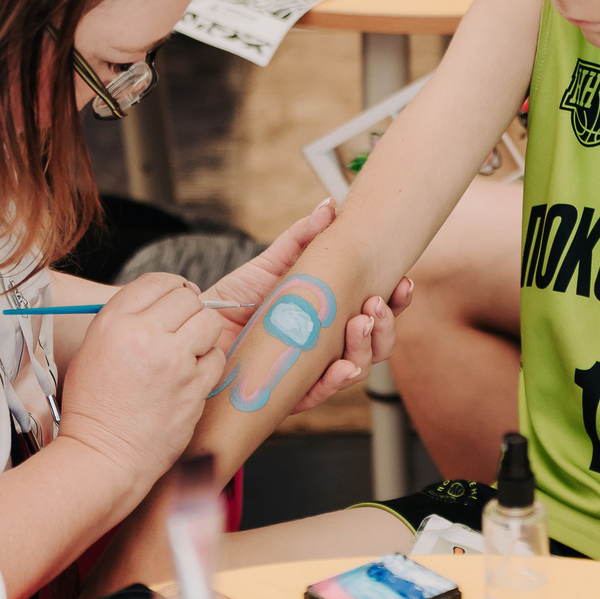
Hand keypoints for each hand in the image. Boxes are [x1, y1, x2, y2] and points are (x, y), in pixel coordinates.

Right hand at [58, 273, 225, 489]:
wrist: (103, 456)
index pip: (156, 281)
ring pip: (208, 322)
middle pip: (187, 297)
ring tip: (190, 349)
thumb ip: (122, 321)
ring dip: (203, 332)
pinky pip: (217, 357)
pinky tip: (192, 374)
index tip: (177, 298)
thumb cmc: (94, 409)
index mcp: (114, 323)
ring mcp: (173, 361)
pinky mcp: (194, 386)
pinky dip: (209, 362)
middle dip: (189, 309)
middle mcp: (145, 336)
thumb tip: (157, 305)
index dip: (172, 287)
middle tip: (184, 326)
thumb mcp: (92, 351)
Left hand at [203, 198, 414, 411]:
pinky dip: (337, 380)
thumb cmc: (234, 302)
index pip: (375, 311)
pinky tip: (343, 366)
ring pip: (357, 367)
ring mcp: (312, 370)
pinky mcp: (290, 391)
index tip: (403, 281)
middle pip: (375, 342)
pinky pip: (322, 392)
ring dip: (367, 348)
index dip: (396, 299)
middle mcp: (328, 345)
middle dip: (385, 324)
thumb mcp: (270, 265)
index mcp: (331, 316)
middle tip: (376, 304)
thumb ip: (301, 238)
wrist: (196, 330)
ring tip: (360, 324)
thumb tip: (330, 206)